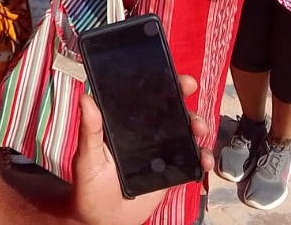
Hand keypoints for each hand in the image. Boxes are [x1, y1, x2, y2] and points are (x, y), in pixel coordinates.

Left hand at [68, 75, 214, 224]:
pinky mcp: (170, 173)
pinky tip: (204, 161)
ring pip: (185, 134)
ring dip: (198, 129)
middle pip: (172, 113)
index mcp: (126, 125)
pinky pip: (190, 161)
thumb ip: (90, 130)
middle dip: (188, 107)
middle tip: (193, 110)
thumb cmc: (89, 186)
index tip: (181, 80)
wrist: (101, 220)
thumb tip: (85, 99)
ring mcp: (159, 153)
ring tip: (200, 133)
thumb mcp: (87, 157)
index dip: (165, 86)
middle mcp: (145, 135)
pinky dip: (202, 158)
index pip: (147, 99)